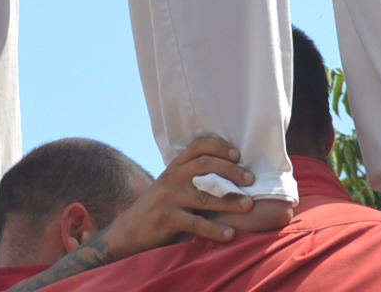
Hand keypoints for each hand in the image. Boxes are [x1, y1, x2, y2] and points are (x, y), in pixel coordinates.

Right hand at [101, 137, 259, 255]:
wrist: (129, 230)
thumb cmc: (160, 207)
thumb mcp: (172, 185)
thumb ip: (193, 178)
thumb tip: (230, 175)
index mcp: (176, 167)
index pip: (198, 146)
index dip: (219, 146)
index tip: (238, 154)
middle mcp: (172, 177)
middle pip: (206, 166)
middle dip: (231, 172)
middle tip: (251, 180)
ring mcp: (169, 197)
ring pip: (204, 195)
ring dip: (230, 200)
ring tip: (249, 205)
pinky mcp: (166, 218)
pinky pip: (195, 222)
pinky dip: (214, 229)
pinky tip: (229, 234)